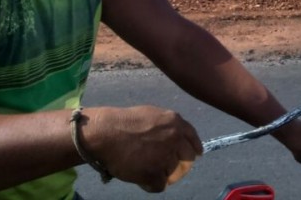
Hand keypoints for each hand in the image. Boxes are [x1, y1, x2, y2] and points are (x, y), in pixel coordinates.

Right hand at [78, 105, 201, 192]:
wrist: (106, 133)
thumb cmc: (124, 122)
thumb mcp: (153, 114)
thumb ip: (168, 126)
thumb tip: (177, 136)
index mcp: (176, 123)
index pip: (194, 140)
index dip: (194, 150)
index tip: (195, 156)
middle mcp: (175, 139)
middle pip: (187, 161)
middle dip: (179, 166)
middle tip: (166, 169)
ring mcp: (165, 157)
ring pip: (173, 174)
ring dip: (161, 174)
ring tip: (145, 169)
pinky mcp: (154, 173)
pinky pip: (160, 185)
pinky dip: (150, 184)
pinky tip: (141, 178)